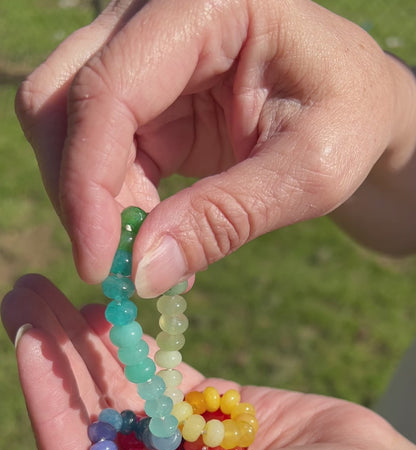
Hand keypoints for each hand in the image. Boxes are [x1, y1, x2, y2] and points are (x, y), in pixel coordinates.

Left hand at [3, 274, 415, 449]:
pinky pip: (169, 374)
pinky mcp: (219, 412)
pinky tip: (112, 311)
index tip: (27, 340)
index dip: (49, 404)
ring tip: (52, 291)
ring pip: (126, 391)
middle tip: (26, 296)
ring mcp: (188, 447)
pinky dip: (141, 345)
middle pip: (93, 419)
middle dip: (59, 361)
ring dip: (90, 344)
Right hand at [16, 0, 401, 293]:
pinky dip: (110, 203)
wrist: (355, 104)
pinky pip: (94, 152)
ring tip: (151, 253)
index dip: (88, 183)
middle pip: (61, 99)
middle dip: (79, 192)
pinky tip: (154, 235)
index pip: (110, 89)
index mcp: (207, 4)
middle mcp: (155, 13)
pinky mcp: (139, 93)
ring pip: (65, 127)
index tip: (100, 266)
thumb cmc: (349, 121)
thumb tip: (141, 274)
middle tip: (117, 267)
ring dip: (93, 202)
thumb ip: (226, 218)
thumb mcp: (309, 173)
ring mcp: (139, 49)